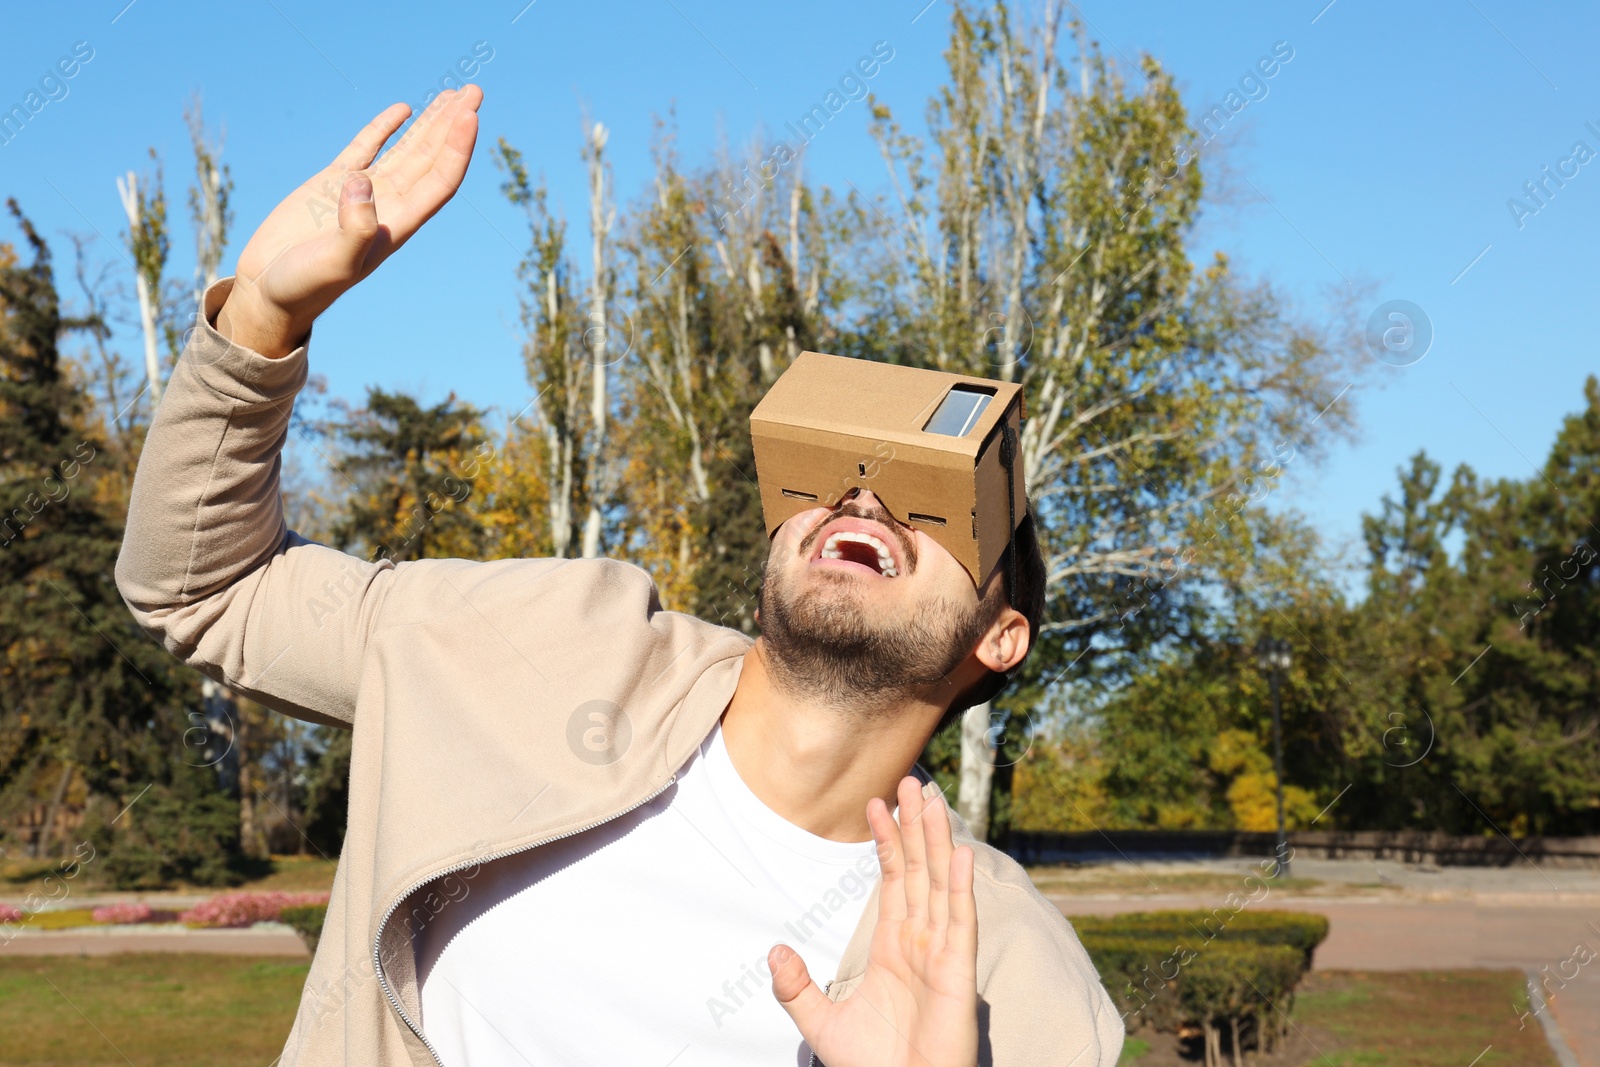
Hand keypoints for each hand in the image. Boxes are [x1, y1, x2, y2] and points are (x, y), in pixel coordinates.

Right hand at [216, 86, 482, 357]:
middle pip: (432, 158)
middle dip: (453, 124)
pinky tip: (404, 110)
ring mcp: (362, 191)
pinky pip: (368, 147)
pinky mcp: (333, 182)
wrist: (269, 290)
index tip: (470, 115)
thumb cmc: (305, 286)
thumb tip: (361, 181)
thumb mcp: (334, 264)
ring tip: (455, 95)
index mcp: (397, 224)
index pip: (439, 180)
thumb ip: (354, 229)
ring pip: (408, 149)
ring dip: (431, 123)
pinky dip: (386, 127)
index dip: (457, 148)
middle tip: (475, 91)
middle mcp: (388, 205)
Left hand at [770, 777, 978, 1066]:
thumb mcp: (820, 1025)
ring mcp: (942, 954)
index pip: (893, 882)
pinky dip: (961, 886)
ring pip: (941, 884)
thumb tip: (773, 949)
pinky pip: (960, 922)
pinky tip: (959, 852)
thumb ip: (796, 988)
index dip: (888, 842)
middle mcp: (921, 943)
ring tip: (931, 799)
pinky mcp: (958, 974)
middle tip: (912, 780)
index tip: (878, 803)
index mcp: (893, 949)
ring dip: (937, 840)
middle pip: (920, 871)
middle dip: (916, 826)